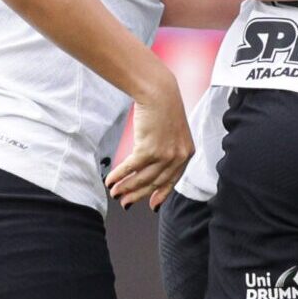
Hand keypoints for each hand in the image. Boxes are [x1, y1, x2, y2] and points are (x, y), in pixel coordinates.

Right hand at [106, 82, 193, 209]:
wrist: (158, 93)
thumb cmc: (164, 108)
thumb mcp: (174, 133)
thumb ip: (169, 150)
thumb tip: (153, 165)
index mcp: (187, 154)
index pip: (173, 180)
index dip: (161, 194)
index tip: (152, 205)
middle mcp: (178, 157)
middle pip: (156, 183)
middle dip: (138, 195)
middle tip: (126, 202)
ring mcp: (164, 155)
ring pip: (142, 178)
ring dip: (126, 188)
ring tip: (115, 193)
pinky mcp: (149, 149)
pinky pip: (131, 168)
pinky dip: (119, 176)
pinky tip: (110, 180)